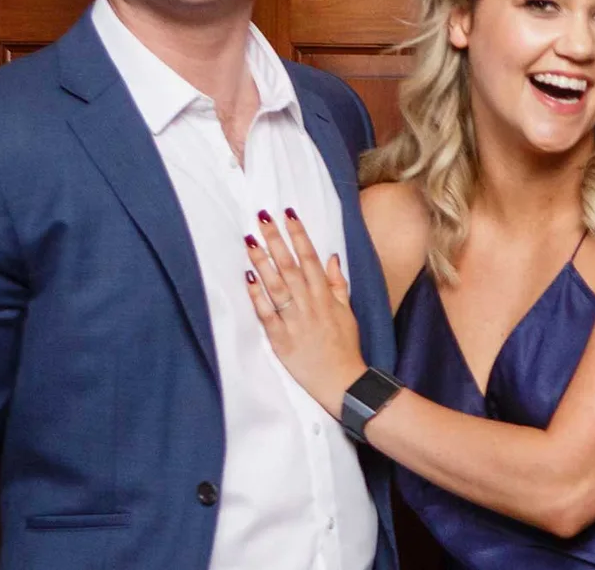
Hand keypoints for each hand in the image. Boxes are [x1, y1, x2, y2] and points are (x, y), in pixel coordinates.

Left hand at [245, 209, 366, 418]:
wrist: (342, 382)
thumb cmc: (345, 345)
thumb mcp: (346, 311)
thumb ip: (338, 283)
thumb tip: (331, 256)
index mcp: (325, 296)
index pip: (310, 258)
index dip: (299, 234)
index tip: (288, 214)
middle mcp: (309, 304)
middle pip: (290, 266)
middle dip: (276, 239)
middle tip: (263, 217)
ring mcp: (294, 321)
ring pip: (276, 285)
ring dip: (263, 261)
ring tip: (250, 240)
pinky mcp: (281, 340)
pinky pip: (267, 314)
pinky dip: (257, 296)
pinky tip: (248, 278)